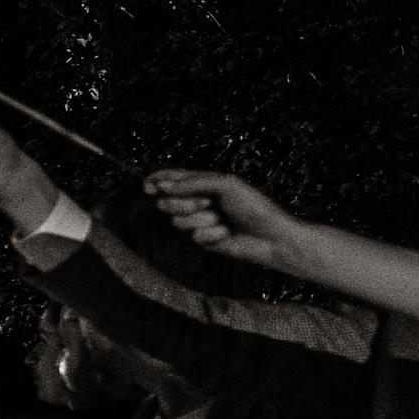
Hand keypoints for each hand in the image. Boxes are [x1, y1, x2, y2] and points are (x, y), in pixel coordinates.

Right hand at [144, 169, 307, 272]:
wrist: (271, 236)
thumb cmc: (254, 207)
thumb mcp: (226, 185)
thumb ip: (194, 183)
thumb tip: (164, 186)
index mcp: (204, 184)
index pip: (173, 179)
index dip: (157, 181)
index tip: (147, 186)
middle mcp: (199, 201)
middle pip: (168, 200)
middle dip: (183, 203)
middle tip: (206, 204)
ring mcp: (199, 221)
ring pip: (178, 221)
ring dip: (201, 220)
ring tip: (221, 220)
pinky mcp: (203, 239)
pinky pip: (194, 236)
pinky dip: (211, 234)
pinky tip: (226, 234)